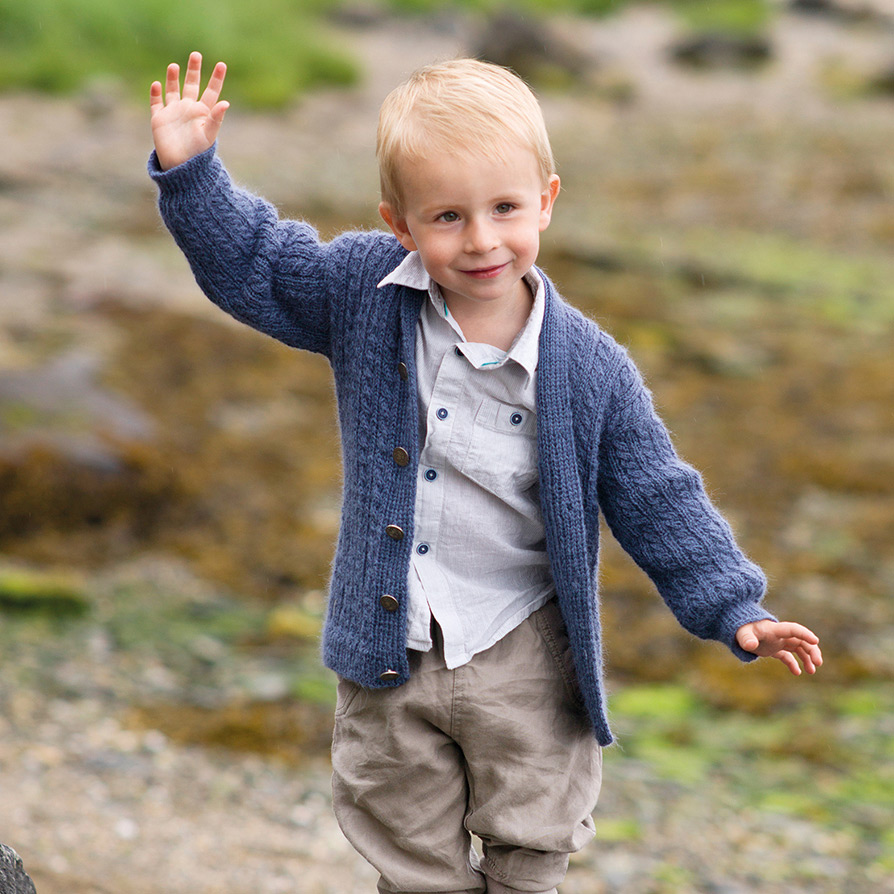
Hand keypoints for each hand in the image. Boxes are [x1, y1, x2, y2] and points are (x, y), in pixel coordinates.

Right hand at [150, 51, 228, 170]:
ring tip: (174, 66)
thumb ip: (216, 118)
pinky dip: (155, 94)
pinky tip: (156, 84)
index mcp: (203, 113)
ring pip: (173, 91)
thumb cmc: (198, 153)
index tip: (222, 64)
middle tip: (196, 54)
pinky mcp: (159, 119)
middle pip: (191, 85)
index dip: (216, 79)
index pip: (211, 91)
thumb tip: (225, 103)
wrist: (181, 167)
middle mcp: (189, 110)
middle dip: (193, 71)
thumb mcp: (209, 135)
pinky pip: (156, 103)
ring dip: (173, 78)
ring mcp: (174, 113)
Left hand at [736, 619, 821, 675]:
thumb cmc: (741, 628)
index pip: (793, 629)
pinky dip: (794, 664)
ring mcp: (778, 642)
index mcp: (774, 629)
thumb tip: (751, 645)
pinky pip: (788, 656)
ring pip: (798, 648)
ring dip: (807, 658)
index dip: (804, 634)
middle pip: (801, 641)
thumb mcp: (742, 633)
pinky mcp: (775, 649)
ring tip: (811, 671)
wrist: (738, 629)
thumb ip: (746, 639)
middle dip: (812, 650)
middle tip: (818, 663)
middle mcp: (780, 635)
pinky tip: (797, 673)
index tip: (815, 640)